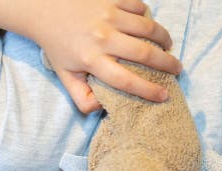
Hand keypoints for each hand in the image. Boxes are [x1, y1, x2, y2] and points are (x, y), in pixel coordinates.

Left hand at [30, 0, 182, 112]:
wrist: (44, 7)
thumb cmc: (58, 45)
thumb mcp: (65, 76)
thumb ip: (82, 98)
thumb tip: (103, 109)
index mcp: (92, 60)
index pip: (126, 81)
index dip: (148, 91)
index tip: (163, 96)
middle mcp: (103, 38)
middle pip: (144, 53)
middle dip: (167, 64)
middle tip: (177, 69)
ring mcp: (109, 15)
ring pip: (148, 27)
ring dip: (164, 38)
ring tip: (169, 47)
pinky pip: (139, 7)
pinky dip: (147, 16)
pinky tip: (148, 26)